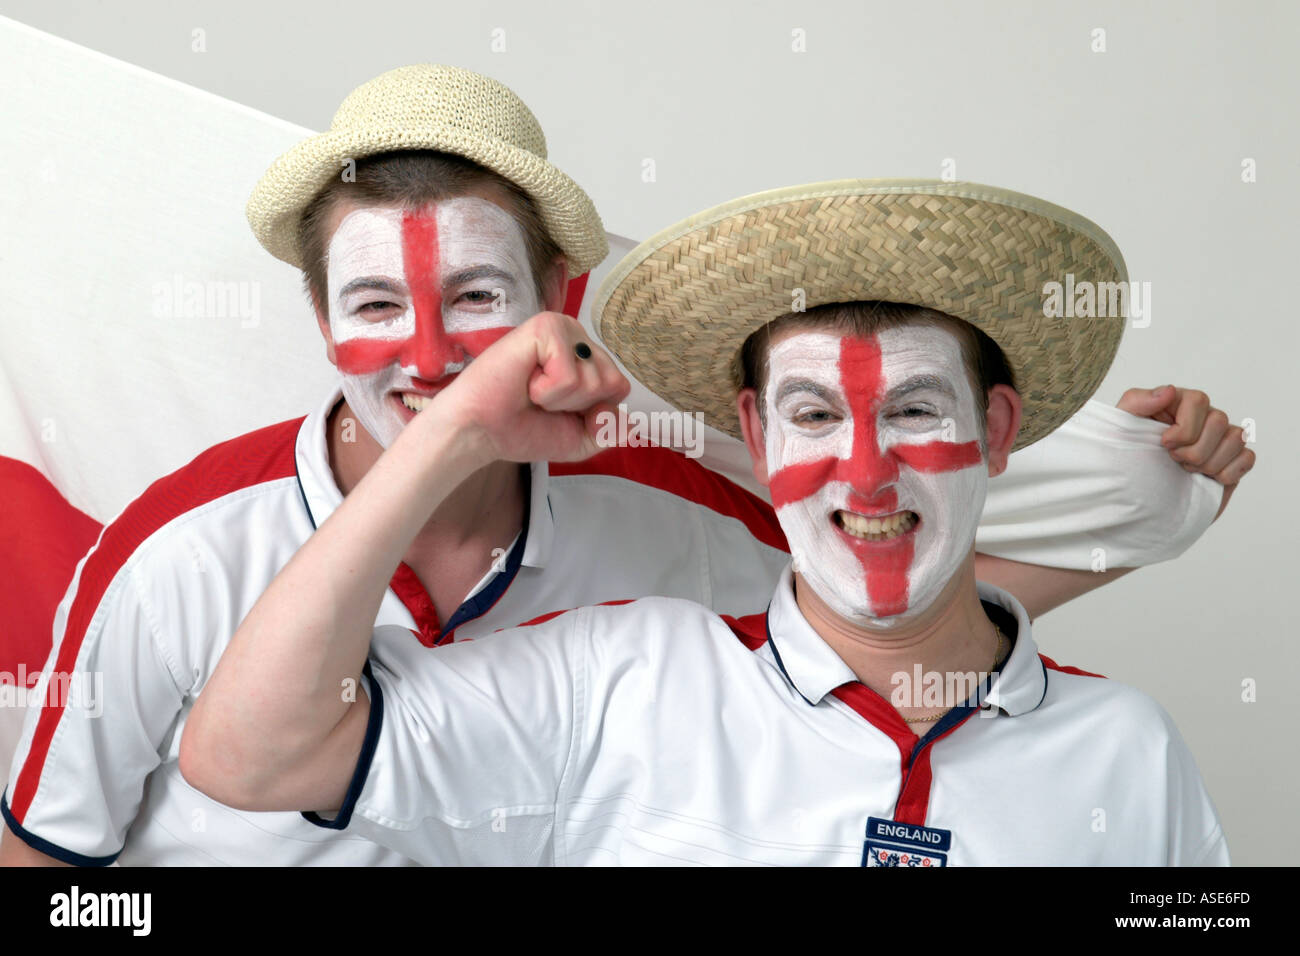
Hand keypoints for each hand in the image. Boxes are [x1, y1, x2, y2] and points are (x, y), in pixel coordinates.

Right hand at [433, 311, 630, 464]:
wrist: (480, 432)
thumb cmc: (523, 429)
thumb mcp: (580, 440)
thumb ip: (611, 431)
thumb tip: (632, 421)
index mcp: (588, 358)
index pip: (620, 388)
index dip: (591, 412)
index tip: (556, 410)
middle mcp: (579, 338)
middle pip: (612, 383)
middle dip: (577, 406)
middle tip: (541, 399)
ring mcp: (563, 328)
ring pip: (593, 379)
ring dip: (559, 399)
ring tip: (530, 390)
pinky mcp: (545, 326)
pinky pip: (569, 373)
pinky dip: (546, 390)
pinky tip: (524, 381)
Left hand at [1116, 385, 1254, 517]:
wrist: (1138, 492)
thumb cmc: (1129, 454)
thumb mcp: (1121, 425)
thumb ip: (1138, 401)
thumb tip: (1169, 391)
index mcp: (1180, 403)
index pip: (1198, 401)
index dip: (1183, 428)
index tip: (1164, 444)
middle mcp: (1204, 416)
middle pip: (1219, 421)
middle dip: (1194, 449)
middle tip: (1174, 460)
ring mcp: (1221, 438)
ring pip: (1236, 438)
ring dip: (1208, 463)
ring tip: (1187, 469)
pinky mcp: (1233, 459)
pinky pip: (1247, 457)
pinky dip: (1227, 473)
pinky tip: (1206, 478)